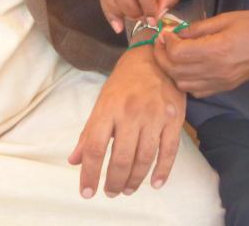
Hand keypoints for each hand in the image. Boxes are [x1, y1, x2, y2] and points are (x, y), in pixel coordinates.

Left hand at [69, 47, 184, 197]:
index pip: (94, 147)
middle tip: (111, 192)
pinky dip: (163, 171)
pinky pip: (169, 150)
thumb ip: (88, 132)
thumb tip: (74, 161)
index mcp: (108, 108)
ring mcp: (154, 115)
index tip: (87, 192)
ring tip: (127, 189)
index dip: (89, 173)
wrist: (153, 56)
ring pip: (144, 158)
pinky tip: (155, 183)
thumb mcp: (102, 102)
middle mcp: (130, 112)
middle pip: (120, 157)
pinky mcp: (174, 118)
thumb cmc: (124, 82)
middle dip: (114, 181)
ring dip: (135, 179)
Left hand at [154, 10, 248, 97]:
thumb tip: (176, 32)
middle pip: (175, 70)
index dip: (165, 42)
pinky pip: (196, 91)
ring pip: (182, 84)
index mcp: (216, 49)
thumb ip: (198, 28)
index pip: (177, 52)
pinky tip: (187, 68)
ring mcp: (220, 82)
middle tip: (162, 42)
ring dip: (172, 70)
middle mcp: (215, 70)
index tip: (165, 32)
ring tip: (172, 55)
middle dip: (162, 56)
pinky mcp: (224, 88)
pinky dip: (185, 81)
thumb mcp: (226, 18)